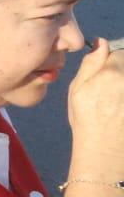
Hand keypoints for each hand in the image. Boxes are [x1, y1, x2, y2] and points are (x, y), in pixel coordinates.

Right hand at [69, 40, 123, 176]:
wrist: (106, 154)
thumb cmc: (87, 122)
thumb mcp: (77, 91)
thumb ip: (90, 64)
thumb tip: (101, 42)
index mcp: (112, 74)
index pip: (120, 53)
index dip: (114, 62)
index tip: (108, 76)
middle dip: (121, 73)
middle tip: (113, 93)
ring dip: (122, 87)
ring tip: (118, 103)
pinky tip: (121, 109)